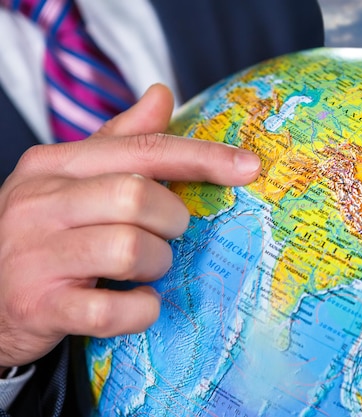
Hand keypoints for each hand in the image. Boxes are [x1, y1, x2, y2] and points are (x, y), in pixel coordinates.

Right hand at [0, 84, 260, 369]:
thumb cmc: (45, 232)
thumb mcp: (71, 179)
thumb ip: (119, 141)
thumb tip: (162, 94)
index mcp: (54, 164)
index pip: (143, 150)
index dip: (203, 157)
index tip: (250, 167)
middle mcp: (39, 202)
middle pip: (138, 197)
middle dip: (172, 221)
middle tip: (166, 235)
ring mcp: (35, 256)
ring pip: (130, 249)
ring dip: (157, 263)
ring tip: (145, 268)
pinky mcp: (40, 307)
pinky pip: (113, 309)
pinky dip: (141, 309)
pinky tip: (138, 302)